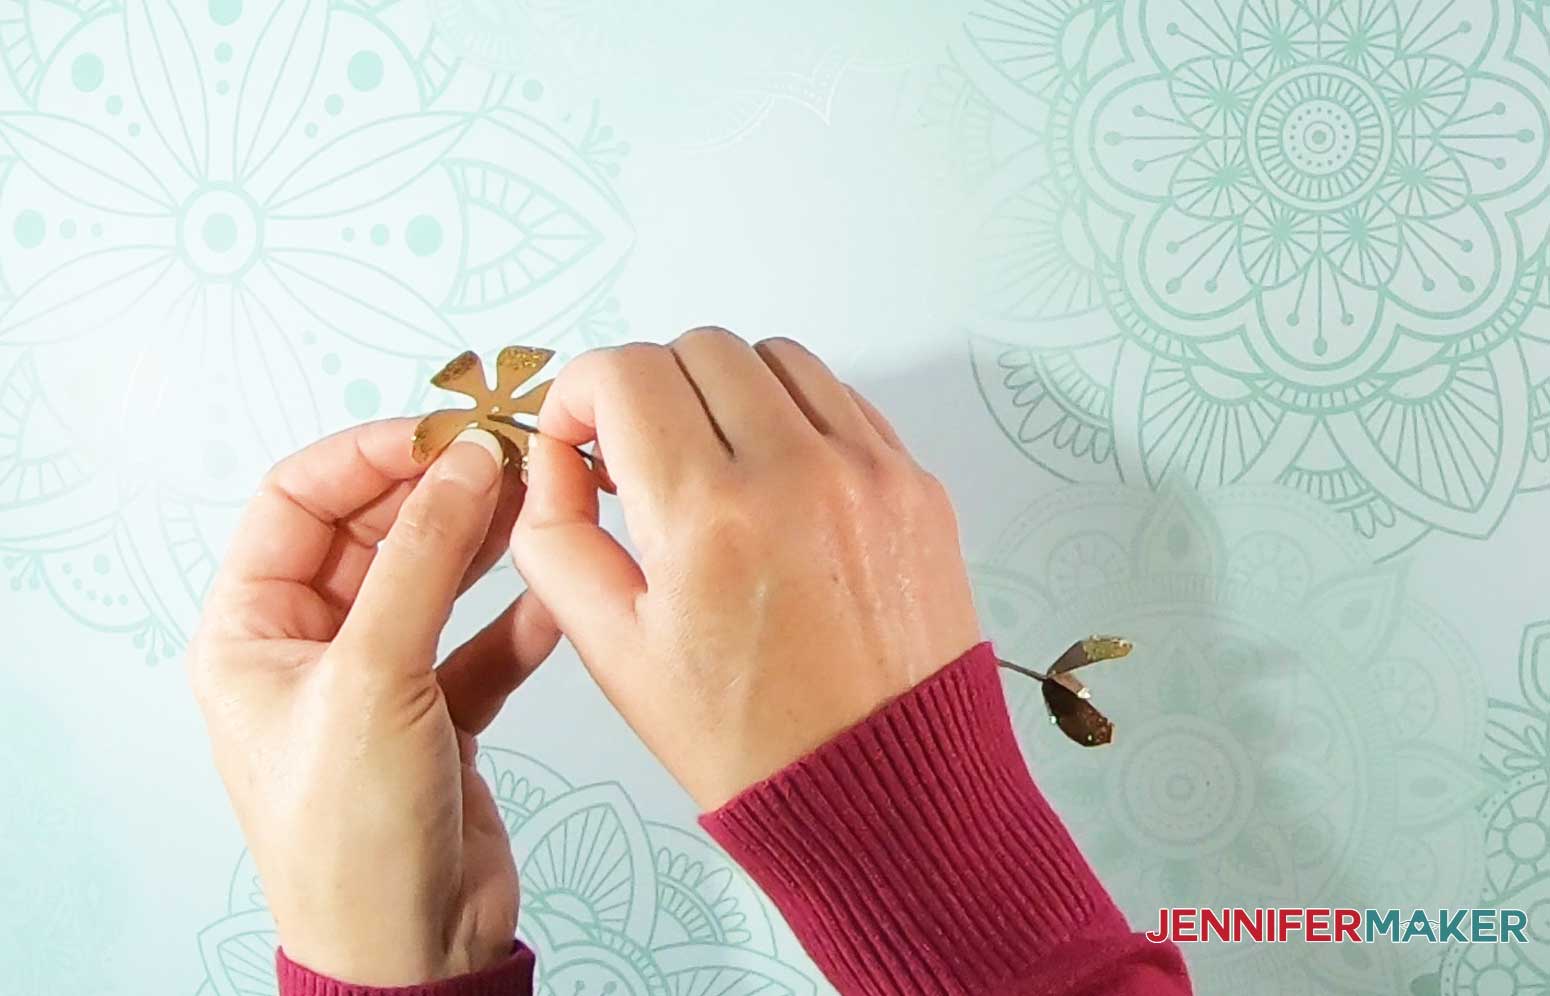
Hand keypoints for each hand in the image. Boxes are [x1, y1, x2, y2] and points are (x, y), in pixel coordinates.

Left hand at [189, 421, 557, 984]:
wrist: (410, 953)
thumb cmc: (351, 838)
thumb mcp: (374, 677)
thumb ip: (423, 559)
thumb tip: (464, 458)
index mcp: (252, 631)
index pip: (299, 500)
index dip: (371, 455)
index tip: (447, 430)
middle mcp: (309, 647)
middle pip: (373, 532)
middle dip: (439, 490)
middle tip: (510, 455)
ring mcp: (375, 680)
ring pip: (432, 581)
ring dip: (483, 542)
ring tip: (541, 502)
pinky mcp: (436, 715)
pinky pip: (477, 643)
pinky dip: (516, 619)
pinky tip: (554, 596)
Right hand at [511, 328, 979, 808]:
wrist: (884, 790)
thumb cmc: (747, 739)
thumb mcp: (615, 653)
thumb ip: (555, 538)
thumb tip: (553, 457)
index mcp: (709, 516)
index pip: (624, 373)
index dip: (578, 393)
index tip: (577, 438)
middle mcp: (796, 471)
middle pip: (696, 349)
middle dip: (646, 390)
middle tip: (636, 460)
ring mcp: (868, 470)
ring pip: (773, 358)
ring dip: (722, 392)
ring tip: (709, 466)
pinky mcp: (914, 483)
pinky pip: (840, 399)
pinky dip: (792, 416)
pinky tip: (773, 481)